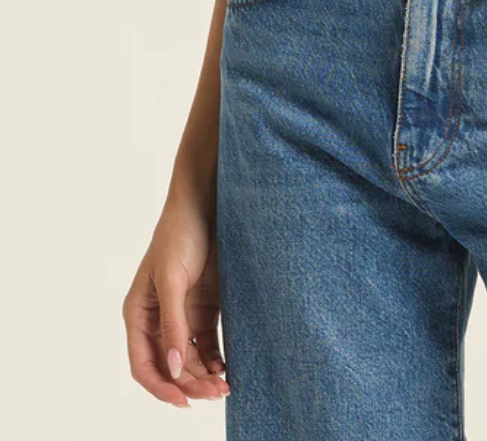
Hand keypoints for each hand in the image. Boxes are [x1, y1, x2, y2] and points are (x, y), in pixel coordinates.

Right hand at [123, 194, 229, 407]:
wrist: (207, 205)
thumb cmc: (180, 235)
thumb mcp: (172, 280)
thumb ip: (172, 324)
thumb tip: (173, 368)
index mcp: (138, 315)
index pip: (143, 365)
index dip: (160, 387)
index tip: (183, 402)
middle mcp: (158, 321)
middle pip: (169, 367)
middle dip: (189, 384)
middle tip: (216, 392)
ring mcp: (183, 316)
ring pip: (189, 360)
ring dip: (203, 376)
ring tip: (225, 386)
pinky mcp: (205, 310)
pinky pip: (207, 346)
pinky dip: (214, 360)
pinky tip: (227, 369)